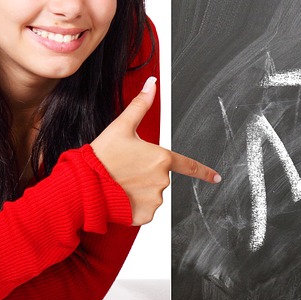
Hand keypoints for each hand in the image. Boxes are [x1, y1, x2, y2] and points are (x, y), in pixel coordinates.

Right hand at [91, 77, 219, 224]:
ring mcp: (154, 200)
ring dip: (139, 190)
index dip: (204, 172)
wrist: (83, 186)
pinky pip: (143, 209)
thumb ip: (140, 105)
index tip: (216, 178)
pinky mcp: (144, 216)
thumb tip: (152, 83)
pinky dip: (133, 205)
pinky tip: (119, 197)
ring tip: (119, 183)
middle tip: (124, 169)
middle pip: (159, 177)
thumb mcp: (121, 126)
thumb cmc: (101, 156)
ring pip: (151, 193)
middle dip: (145, 173)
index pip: (188, 165)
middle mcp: (162, 181)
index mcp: (161, 158)